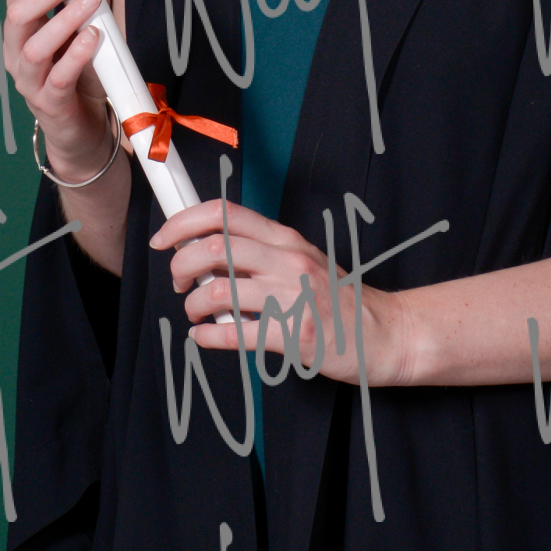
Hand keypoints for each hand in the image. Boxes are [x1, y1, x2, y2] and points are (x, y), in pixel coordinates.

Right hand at [2, 0, 115, 180]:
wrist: (84, 127)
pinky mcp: (49, 105)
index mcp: (21, 30)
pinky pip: (57, 78)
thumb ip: (89, 4)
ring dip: (64, 19)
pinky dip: (75, 55)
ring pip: (34, 47)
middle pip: (18, 13)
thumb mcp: (87, 31)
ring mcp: (29, 81)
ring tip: (92, 2)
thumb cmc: (82, 74)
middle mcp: (17, 53)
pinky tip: (92, 37)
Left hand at [151, 200, 414, 386]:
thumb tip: (208, 255)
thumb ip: (262, 254)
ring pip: (218, 290)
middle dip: (181, 264)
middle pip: (213, 247)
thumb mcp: (304, 260)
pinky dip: (208, 336)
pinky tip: (204, 337)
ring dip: (194, 304)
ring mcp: (292, 297)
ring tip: (196, 313)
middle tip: (179, 282)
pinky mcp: (294, 335)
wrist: (386, 332)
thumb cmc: (341, 299)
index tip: (164, 237)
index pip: (225, 214)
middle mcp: (288, 260)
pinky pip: (235, 333)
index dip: (184, 221)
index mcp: (286, 238)